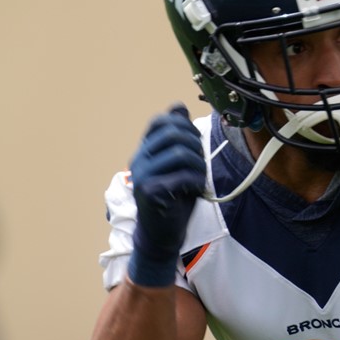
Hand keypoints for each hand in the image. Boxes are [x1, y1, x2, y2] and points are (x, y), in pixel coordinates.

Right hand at [127, 104, 205, 286]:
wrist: (162, 233)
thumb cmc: (174, 198)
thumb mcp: (179, 164)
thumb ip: (179, 138)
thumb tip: (179, 106)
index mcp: (145, 150)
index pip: (162, 121)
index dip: (185, 127)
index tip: (195, 144)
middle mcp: (139, 159)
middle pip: (174, 134)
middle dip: (196, 146)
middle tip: (200, 164)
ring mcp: (142, 175)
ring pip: (180, 153)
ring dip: (199, 165)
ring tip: (198, 178)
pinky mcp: (149, 192)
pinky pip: (183, 176)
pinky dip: (197, 182)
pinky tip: (194, 191)